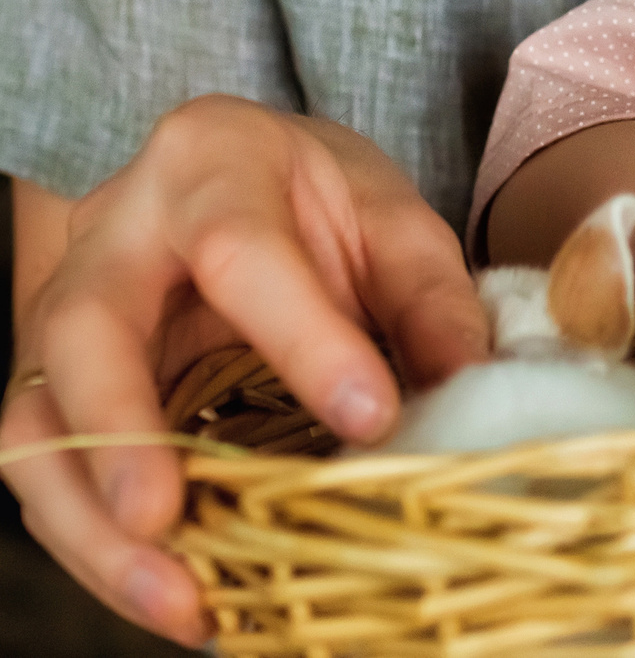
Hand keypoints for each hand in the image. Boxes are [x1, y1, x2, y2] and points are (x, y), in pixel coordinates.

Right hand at [3, 97, 484, 644]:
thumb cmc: (316, 201)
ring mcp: (60, 313)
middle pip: (86, 334)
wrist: (239, 185)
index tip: (371, 416)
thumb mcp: (388, 216)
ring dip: (95, 526)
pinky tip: (170, 596)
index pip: (242, 252)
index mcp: (209, 161)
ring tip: (178, 600)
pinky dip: (98, 546)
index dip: (305, 340)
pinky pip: (46, 472)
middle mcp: (111, 234)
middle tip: (168, 521)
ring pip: (34, 421)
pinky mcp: (51, 386)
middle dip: (121, 436)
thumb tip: (465, 381)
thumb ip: (429, 292)